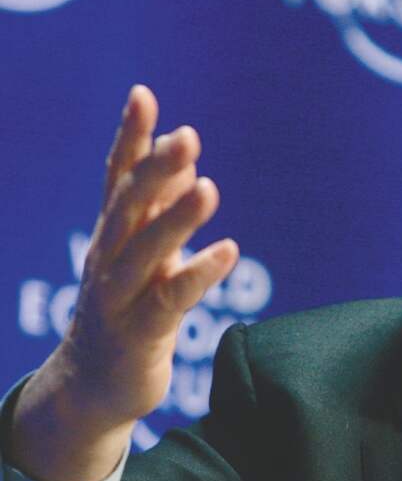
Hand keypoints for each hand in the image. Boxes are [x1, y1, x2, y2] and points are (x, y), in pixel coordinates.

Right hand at [6, 86, 238, 480]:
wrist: (94, 385)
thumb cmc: (127, 308)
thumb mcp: (143, 254)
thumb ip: (160, 208)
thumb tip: (183, 160)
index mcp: (113, 234)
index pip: (118, 178)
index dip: (130, 138)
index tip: (143, 95)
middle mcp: (109, 259)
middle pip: (128, 207)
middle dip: (154, 170)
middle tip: (186, 136)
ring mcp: (119, 298)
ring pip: (144, 252)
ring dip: (175, 219)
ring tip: (208, 187)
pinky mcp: (138, 335)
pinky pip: (169, 301)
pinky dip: (197, 274)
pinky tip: (228, 250)